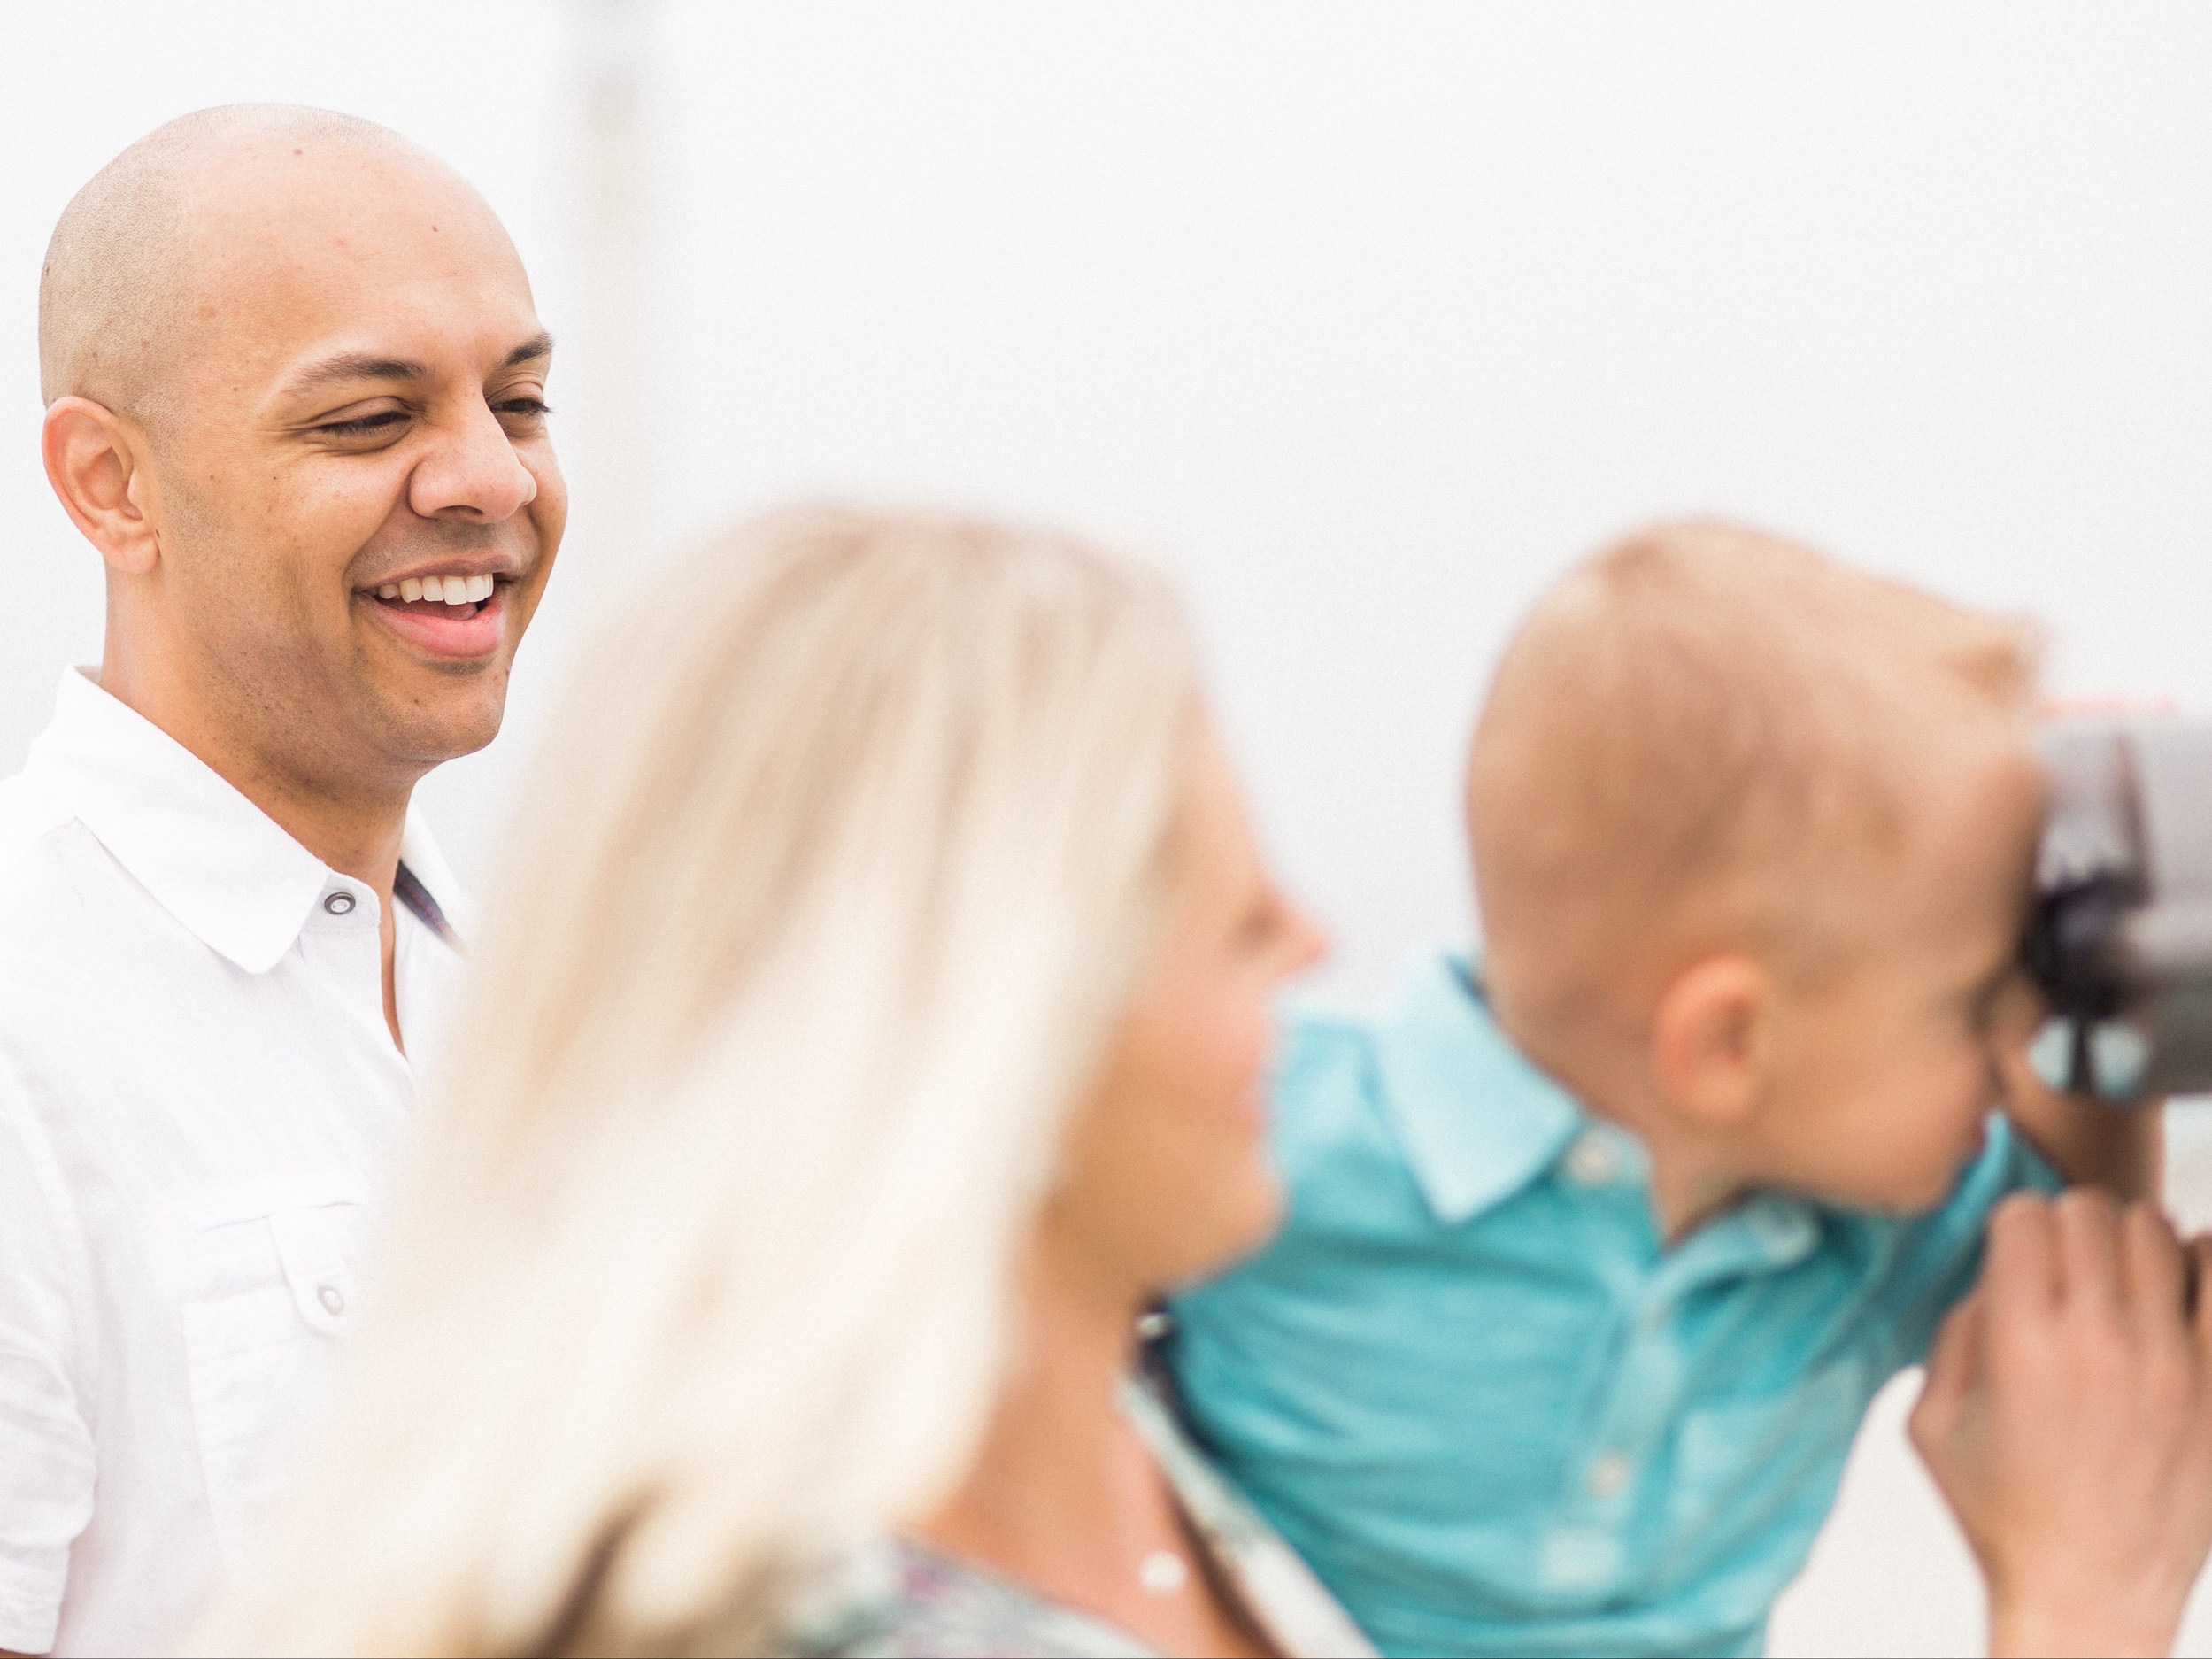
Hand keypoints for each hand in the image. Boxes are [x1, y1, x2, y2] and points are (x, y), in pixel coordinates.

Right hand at [1909, 1190, 2211, 1657]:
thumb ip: (1955, 1332)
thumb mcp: (1933, 1422)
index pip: (2025, 1215)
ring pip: (2158, 1231)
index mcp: (2023, 1347)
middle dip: (2069, 1222)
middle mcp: (2103, 1345)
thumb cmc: (2002, 1514)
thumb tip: (1997, 1272)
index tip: (2015, 1254)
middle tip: (2065, 1261)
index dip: (2013, 1225)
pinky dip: (2201, 1262)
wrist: (2089, 1596)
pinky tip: (2179, 1289)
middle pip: (2091, 1210)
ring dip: (2130, 1238)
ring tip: (2119, 1274)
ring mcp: (2174, 1366)